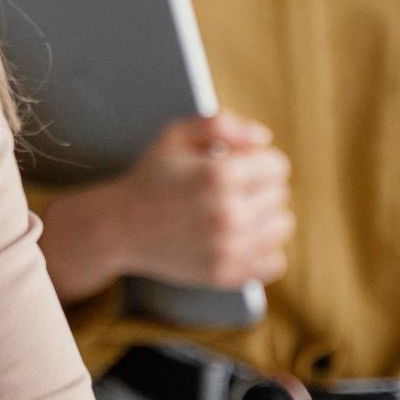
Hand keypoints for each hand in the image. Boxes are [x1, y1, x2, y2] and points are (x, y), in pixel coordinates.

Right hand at [39, 111, 292, 301]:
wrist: (118, 227)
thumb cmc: (150, 179)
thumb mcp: (174, 136)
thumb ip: (219, 124)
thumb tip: (262, 137)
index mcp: (218, 175)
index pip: (277, 166)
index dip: (257, 161)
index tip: (237, 166)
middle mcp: (227, 213)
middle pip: (279, 196)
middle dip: (258, 188)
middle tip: (226, 190)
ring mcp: (228, 248)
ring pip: (281, 227)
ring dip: (264, 217)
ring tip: (233, 212)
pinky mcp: (226, 274)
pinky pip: (274, 262)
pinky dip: (264, 251)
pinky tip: (240, 239)